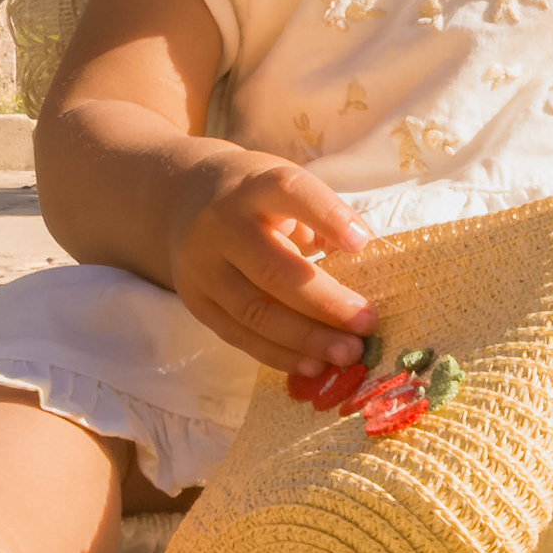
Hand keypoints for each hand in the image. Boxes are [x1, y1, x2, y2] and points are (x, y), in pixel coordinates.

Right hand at [168, 149, 375, 372]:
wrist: (185, 203)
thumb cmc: (257, 200)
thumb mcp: (286, 188)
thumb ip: (321, 219)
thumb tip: (364, 261)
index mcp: (252, 187)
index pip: (289, 193)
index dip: (328, 216)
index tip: (363, 244)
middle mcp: (221, 226)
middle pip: (273, 270)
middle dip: (325, 302)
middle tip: (367, 323)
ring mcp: (203, 268)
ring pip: (255, 312)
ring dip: (307, 339)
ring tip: (348, 353)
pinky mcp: (196, 302)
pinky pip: (240, 336)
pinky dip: (280, 355)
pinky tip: (314, 365)